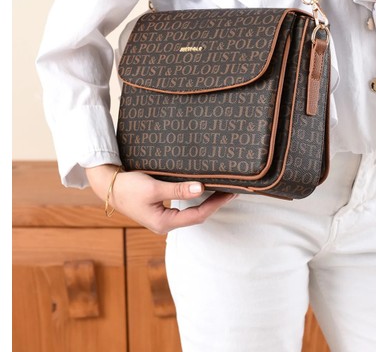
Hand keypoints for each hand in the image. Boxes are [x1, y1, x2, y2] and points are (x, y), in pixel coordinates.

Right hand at [85, 164, 235, 233]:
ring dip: (207, 201)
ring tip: (222, 188)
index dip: (215, 205)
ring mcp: (163, 218)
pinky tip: (203, 189)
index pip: (197, 215)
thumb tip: (200, 188)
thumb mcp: (153, 187)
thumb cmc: (128, 186)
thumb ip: (177, 189)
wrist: (108, 186)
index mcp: (164, 223)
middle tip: (232, 190)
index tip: (229, 194)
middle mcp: (165, 224)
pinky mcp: (161, 210)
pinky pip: (184, 207)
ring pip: (191, 212)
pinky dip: (195, 198)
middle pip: (197, 216)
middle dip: (215, 203)